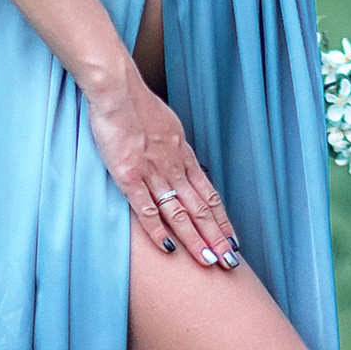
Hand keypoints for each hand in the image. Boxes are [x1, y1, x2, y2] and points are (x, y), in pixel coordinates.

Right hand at [85, 73, 237, 267]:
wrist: (117, 88)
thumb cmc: (138, 104)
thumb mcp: (167, 125)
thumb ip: (174, 147)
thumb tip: (182, 160)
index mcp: (183, 154)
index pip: (208, 193)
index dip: (221, 219)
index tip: (233, 240)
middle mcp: (174, 165)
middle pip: (200, 207)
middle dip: (216, 237)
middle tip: (230, 262)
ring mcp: (153, 171)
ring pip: (179, 212)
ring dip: (194, 239)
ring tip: (208, 261)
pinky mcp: (129, 175)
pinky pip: (146, 207)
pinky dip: (158, 229)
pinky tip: (168, 248)